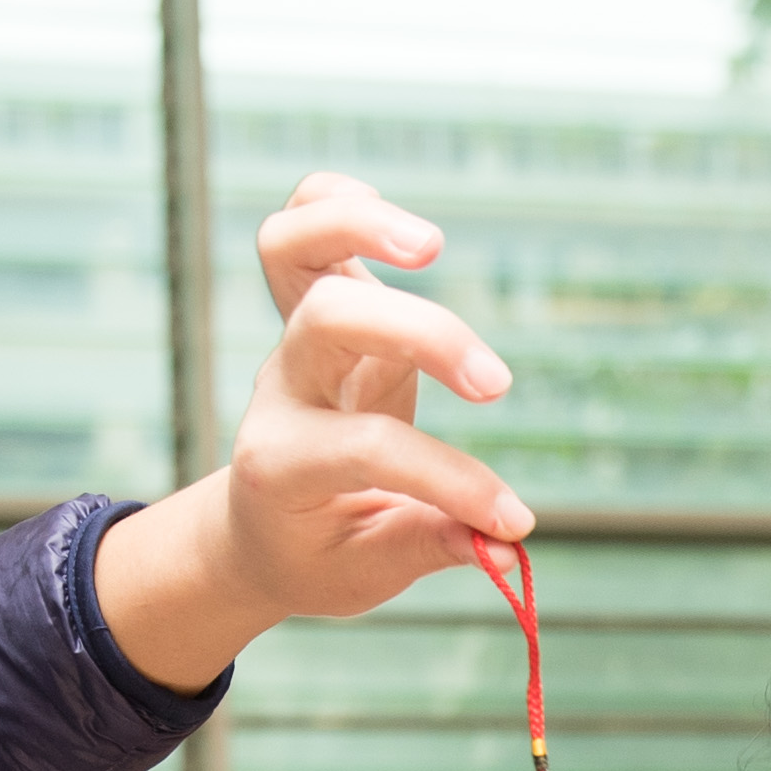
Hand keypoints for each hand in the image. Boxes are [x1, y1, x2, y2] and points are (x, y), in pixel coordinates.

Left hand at [89, 174, 531, 689]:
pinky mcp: (310, 305)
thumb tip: (507, 545)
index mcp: (282, 462)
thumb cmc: (316, 550)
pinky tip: (407, 236)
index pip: (371, 447)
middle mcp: (282, 388)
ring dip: (358, 225)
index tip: (513, 520)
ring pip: (288, 246)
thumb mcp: (366, 569)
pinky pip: (299, 226)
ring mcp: (293, 339)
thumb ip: (431, 546)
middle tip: (496, 385)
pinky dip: (337, 201)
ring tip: (433, 246)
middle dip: (424, 333)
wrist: (257, 526)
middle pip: (329, 317)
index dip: (455, 482)